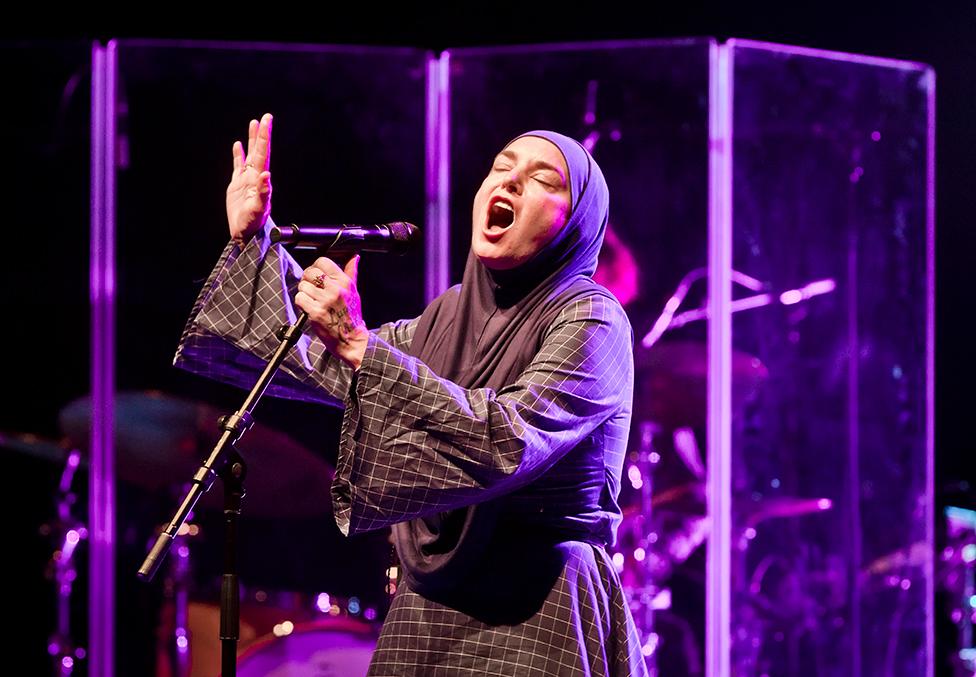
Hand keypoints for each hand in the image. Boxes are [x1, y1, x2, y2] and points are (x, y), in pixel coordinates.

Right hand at [226, 113, 272, 244]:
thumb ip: (263, 193)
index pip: (263, 154)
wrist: (246, 234)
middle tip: (265, 117)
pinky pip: (238, 165)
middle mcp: (255, 177)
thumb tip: (267, 175)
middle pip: (259, 151)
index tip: (267, 121)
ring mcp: (246, 180)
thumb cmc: (253, 224)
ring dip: (252, 140)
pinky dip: (239, 155)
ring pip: (250, 155)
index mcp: (260, 180)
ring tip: (253, 123)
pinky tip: (238, 145)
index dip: (264, 137)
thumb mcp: (258, 209)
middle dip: (261, 134)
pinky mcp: (237, 185)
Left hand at [296, 255, 368, 369]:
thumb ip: (351, 273)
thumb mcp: (354, 292)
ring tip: (313, 301)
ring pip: (302, 286)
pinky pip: (299, 298)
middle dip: (307, 280)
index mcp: (344, 282)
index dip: (316, 268)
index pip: (323, 262)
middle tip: (312, 289)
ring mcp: (325, 301)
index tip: (317, 276)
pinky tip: (310, 308)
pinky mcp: (316, 312)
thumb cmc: (351, 316)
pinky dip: (301, 303)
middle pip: (310, 272)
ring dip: (304, 293)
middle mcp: (335, 289)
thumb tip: (354, 257)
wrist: (351, 339)